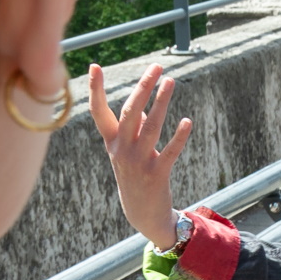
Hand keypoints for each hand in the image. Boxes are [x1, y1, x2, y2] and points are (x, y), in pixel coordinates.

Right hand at [90, 64, 192, 249]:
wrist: (142, 213)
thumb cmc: (136, 174)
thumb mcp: (128, 151)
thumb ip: (135, 128)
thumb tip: (147, 106)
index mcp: (112, 142)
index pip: (99, 112)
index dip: (95, 90)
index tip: (94, 66)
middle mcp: (121, 150)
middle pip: (130, 112)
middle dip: (143, 87)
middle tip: (157, 67)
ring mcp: (138, 163)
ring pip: (151, 127)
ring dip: (162, 102)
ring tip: (171, 82)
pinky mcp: (157, 175)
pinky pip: (169, 152)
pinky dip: (178, 136)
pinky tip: (186, 121)